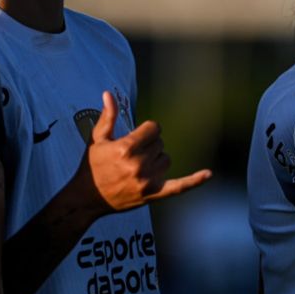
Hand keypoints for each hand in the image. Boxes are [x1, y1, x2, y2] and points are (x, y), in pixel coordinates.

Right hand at [82, 91, 210, 213]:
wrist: (86, 199)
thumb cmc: (91, 166)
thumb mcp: (98, 139)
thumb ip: (108, 116)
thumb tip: (108, 94)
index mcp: (127, 148)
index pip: (154, 128)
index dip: (146, 131)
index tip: (134, 138)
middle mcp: (139, 164)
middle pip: (160, 143)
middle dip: (148, 146)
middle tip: (130, 156)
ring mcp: (147, 181)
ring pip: (167, 159)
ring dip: (156, 160)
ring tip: (136, 168)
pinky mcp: (153, 194)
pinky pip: (179, 187)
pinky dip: (194, 181)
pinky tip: (208, 173)